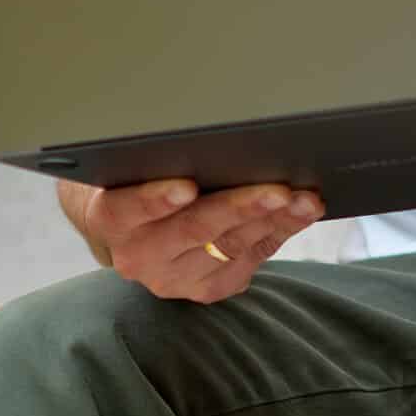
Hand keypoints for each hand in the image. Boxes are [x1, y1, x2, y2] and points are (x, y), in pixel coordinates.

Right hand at [63, 177, 323, 303]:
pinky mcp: (209, 287)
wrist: (130, 227)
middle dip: (240, 207)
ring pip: (231, 246)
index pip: (126, 209)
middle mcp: (139, 255)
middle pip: (193, 229)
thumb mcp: (135, 162)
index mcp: (111, 218)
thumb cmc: (138, 179)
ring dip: (274, 219)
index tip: (186, 187)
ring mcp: (175, 277)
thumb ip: (162, 151)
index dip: (155, 199)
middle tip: (277, 190)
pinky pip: (253, 257)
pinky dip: (282, 230)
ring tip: (304, 198)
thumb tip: (220, 127)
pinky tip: (303, 211)